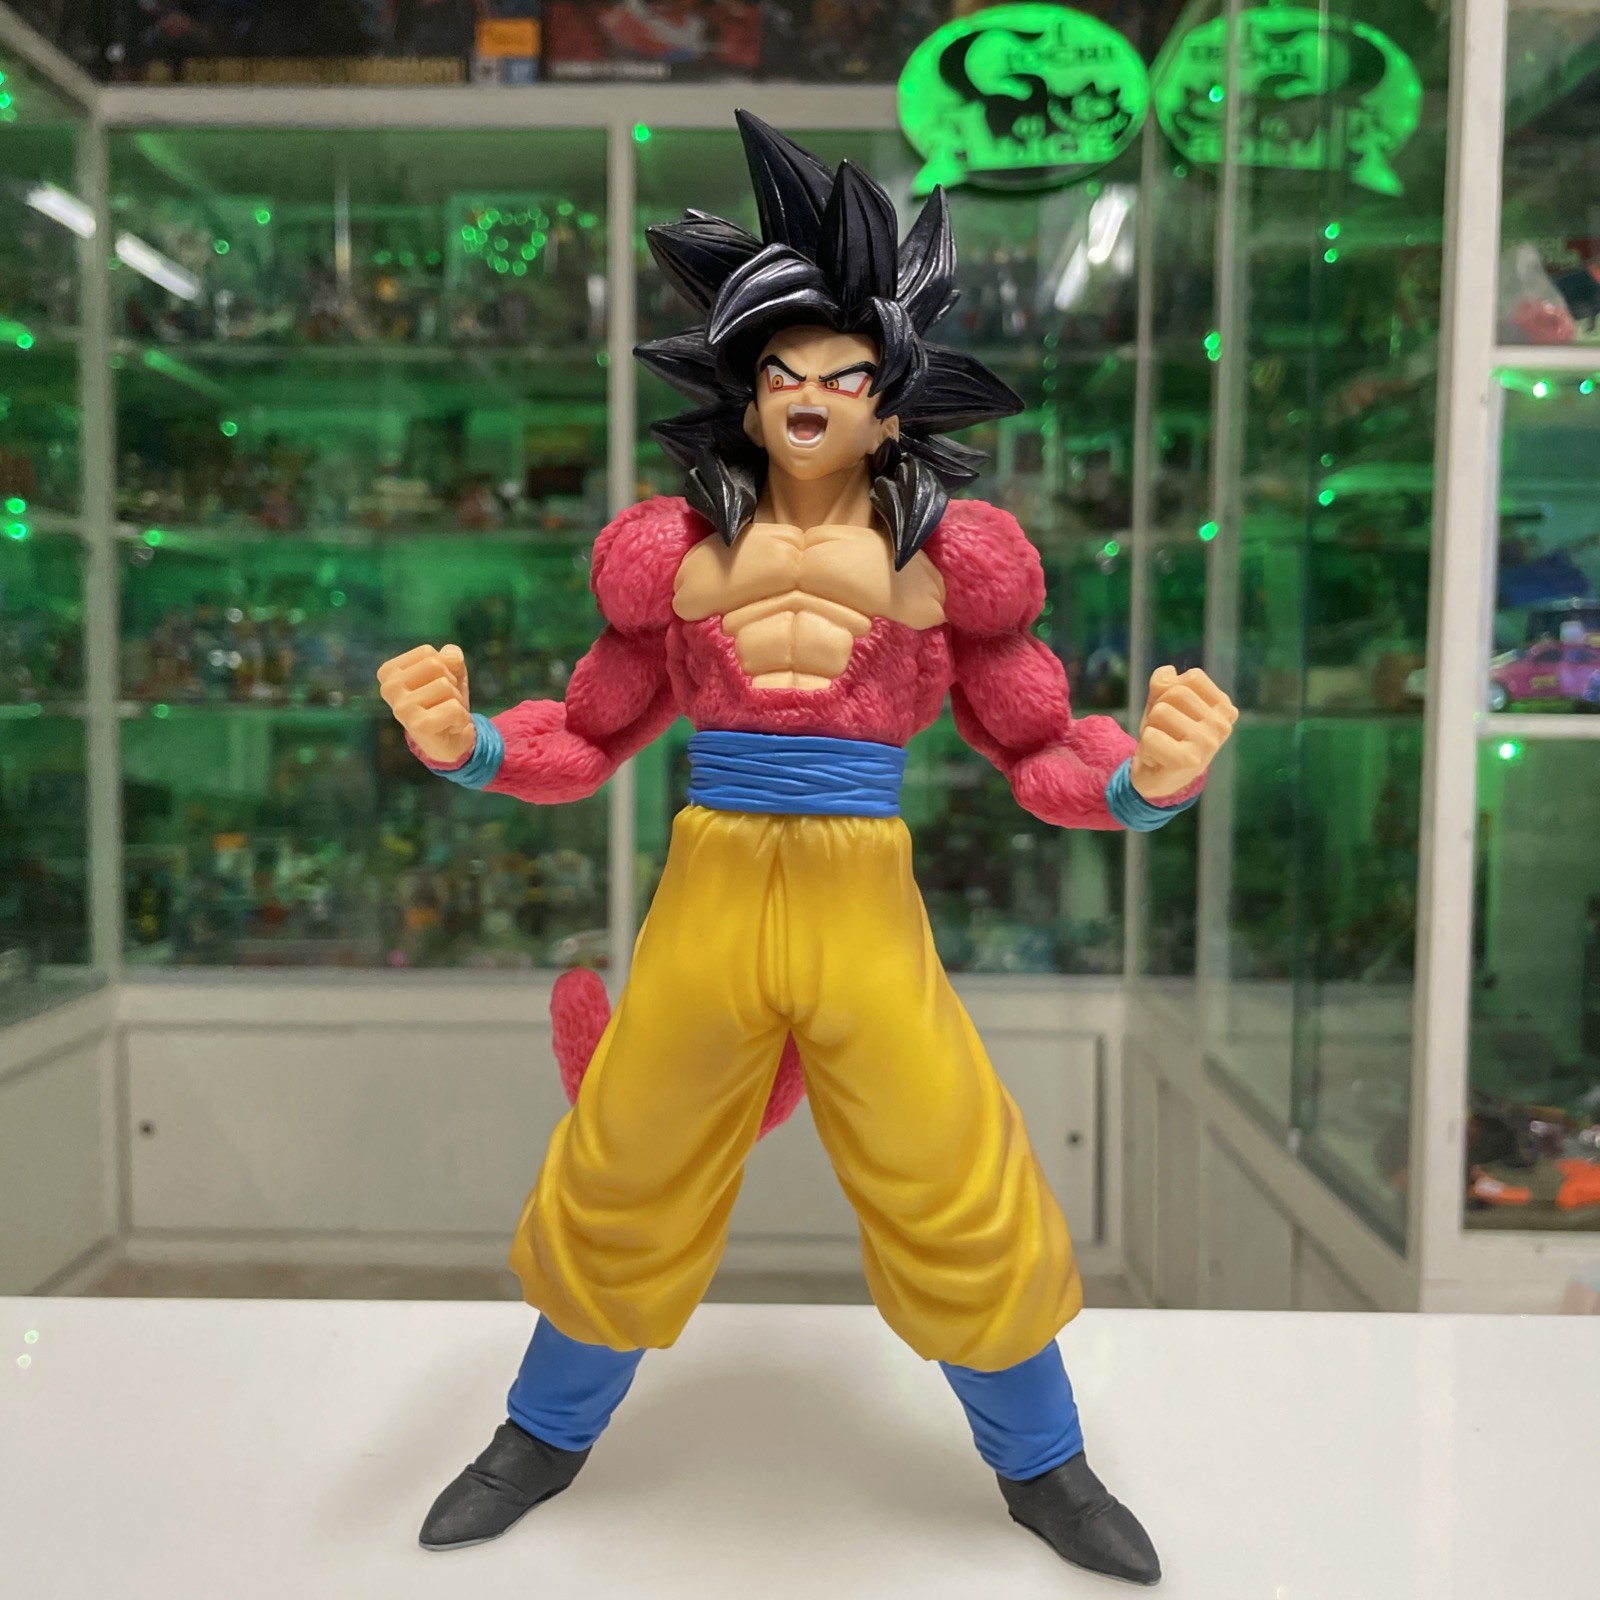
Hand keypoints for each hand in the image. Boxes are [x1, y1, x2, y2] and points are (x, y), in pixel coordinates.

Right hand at [376, 643, 474, 766]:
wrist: (452, 740)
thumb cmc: (446, 700)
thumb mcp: (451, 671)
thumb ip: (451, 656)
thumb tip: (452, 657)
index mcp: (389, 672)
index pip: (427, 653)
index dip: (443, 667)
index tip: (436, 687)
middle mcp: (388, 689)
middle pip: (436, 665)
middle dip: (450, 683)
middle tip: (443, 702)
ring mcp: (400, 708)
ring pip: (445, 686)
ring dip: (456, 701)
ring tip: (445, 713)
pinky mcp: (416, 726)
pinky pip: (453, 707)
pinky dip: (461, 717)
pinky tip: (450, 727)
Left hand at [1129, 665, 1237, 800]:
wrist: (1158, 780)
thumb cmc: (1166, 736)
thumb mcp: (1164, 703)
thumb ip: (1164, 684)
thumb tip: (1167, 673)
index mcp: (1224, 708)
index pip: (1193, 678)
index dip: (1172, 691)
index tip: (1175, 714)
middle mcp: (1222, 725)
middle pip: (1175, 693)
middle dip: (1158, 710)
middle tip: (1164, 733)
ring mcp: (1208, 743)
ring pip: (1161, 711)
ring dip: (1150, 728)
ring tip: (1161, 744)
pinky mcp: (1189, 760)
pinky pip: (1151, 735)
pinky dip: (1145, 746)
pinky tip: (1157, 758)